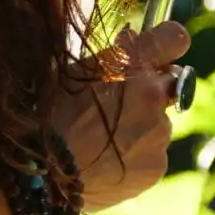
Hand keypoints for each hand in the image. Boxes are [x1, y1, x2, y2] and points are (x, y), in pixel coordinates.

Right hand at [50, 20, 190, 212]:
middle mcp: (153, 94)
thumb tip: (132, 39)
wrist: (40, 175)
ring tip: (100, 141)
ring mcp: (159, 132)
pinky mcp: (157, 165)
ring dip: (141, 126)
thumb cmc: (45, 116)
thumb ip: (110, 57)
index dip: (168, 44)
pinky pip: (152, 155)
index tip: (162, 51)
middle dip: (153, 88)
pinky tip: (105, 162)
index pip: (175, 39)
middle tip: (119, 105)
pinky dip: (136, 157)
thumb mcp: (70, 72)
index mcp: (130, 63)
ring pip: (159, 122)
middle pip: (172, 83)